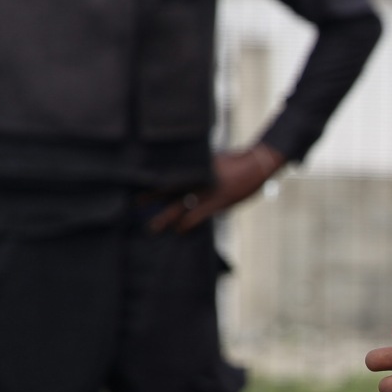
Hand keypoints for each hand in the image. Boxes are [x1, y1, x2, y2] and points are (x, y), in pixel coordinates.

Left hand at [149, 143, 284, 232]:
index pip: (168, 176)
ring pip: (178, 206)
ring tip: (152, 228)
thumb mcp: (215, 160)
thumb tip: (194, 171)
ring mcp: (205, 192)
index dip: (154, 182)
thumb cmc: (238, 161)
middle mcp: (196, 180)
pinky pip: (197, 216)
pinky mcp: (217, 202)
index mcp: (195, 168)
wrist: (256, 163)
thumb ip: (202, 168)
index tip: (140, 186)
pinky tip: (180, 231)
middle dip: (150, 199)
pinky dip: (187, 224)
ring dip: (165, 218)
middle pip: (167, 190)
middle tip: (135, 205)